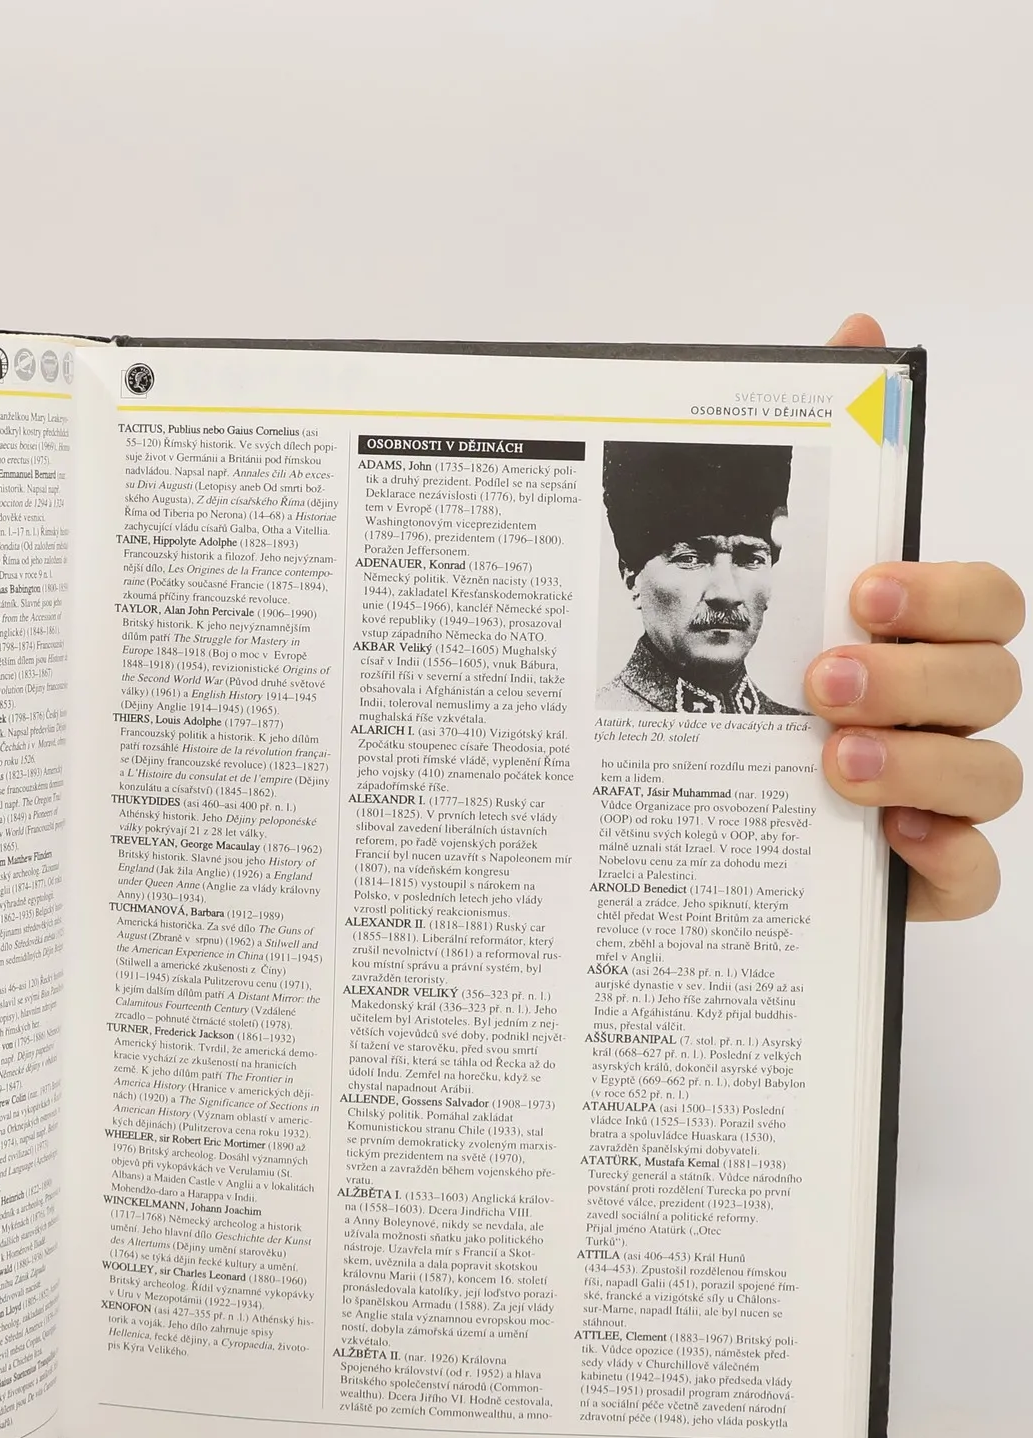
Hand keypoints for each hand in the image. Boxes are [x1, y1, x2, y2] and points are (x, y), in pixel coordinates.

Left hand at [803, 314, 1023, 919]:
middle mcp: (940, 713)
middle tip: (824, 682)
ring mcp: (937, 796)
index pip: (985, 600)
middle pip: (992, 683)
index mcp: (915, 638)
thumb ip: (821, 457)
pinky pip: (974, 877)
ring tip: (830, 761)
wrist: (674, 810)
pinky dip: (946, 863)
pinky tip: (889, 845)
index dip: (941, 592)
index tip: (863, 590)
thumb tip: (858, 330)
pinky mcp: (918, 877)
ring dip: (919, 765)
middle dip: (915, 677)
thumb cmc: (744, 682)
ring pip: (991, 776)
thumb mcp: (756, 576)